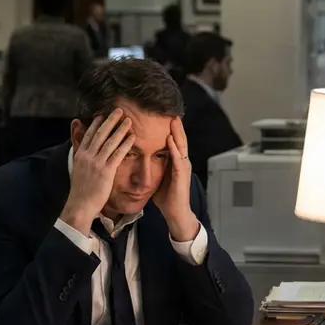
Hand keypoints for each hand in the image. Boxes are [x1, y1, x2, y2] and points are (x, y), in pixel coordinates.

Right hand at [61, 110, 133, 235]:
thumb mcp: (78, 171)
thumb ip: (82, 159)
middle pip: (100, 134)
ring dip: (120, 129)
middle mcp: (87, 156)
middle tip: (118, 110)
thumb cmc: (81, 191)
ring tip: (129, 120)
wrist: (80, 205)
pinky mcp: (106, 171)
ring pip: (110, 141)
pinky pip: (118, 154)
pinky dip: (126, 144)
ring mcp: (96, 163)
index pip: (89, 135)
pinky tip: (133, 137)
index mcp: (80, 155)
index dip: (96, 123)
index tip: (103, 114)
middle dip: (110, 120)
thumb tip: (84, 152)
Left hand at [154, 117, 199, 241]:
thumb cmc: (166, 197)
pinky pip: (178, 159)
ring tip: (173, 120)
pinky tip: (170, 141)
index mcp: (176, 162)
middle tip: (172, 111)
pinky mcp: (181, 175)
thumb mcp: (158, 178)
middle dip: (176, 126)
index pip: (174, 141)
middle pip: (180, 139)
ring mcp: (183, 168)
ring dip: (177, 133)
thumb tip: (141, 160)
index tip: (164, 116)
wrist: (175, 213)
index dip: (170, 129)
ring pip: (182, 146)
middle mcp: (182, 162)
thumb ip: (154, 167)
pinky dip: (175, 149)